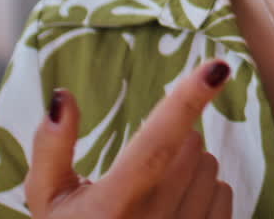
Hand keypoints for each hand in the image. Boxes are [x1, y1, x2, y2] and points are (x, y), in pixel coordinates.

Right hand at [24, 58, 234, 217]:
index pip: (155, 146)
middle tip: (145, 162)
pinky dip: (208, 191)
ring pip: (211, 169)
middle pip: (191, 146)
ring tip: (157, 187)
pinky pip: (225, 196)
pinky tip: (178, 205)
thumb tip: (63, 97)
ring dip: (192, 165)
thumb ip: (52, 148)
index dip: (185, 103)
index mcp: (112, 207)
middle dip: (175, 139)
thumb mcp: (47, 197)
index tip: (216, 69)